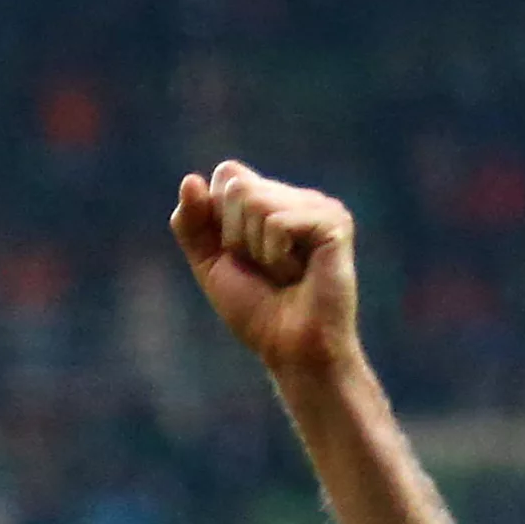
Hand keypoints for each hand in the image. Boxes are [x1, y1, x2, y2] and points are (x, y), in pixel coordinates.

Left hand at [170, 161, 360, 378]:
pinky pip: (277, 222)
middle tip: (264, 269)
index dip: (217, 219)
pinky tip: (298, 274)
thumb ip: (191, 223)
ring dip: (256, 250)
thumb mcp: (210, 264)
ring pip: (255, 201)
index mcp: (271, 199)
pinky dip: (275, 256)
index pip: (227, 174)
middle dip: (235, 237)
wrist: (290, 348)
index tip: (239, 256)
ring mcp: (319, 206)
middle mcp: (297, 196)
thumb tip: (190, 180)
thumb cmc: (256, 312)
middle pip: (236, 186)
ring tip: (283, 273)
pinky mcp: (334, 221)